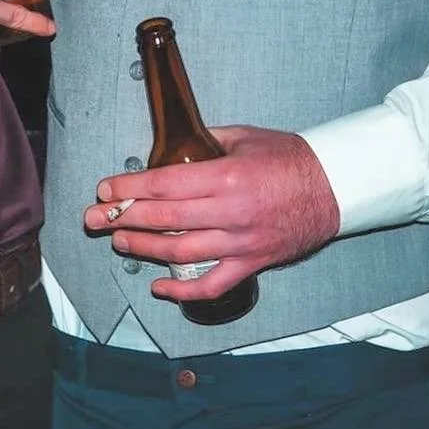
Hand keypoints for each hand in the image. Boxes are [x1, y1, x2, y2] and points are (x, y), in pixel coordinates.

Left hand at [83, 126, 340, 305]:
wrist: (336, 188)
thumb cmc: (289, 157)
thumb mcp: (244, 136)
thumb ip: (205, 142)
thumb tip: (171, 145)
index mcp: (225, 176)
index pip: (164, 184)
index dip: (130, 188)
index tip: (105, 189)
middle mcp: (229, 212)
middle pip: (164, 219)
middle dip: (123, 219)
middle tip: (93, 219)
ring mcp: (240, 242)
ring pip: (180, 253)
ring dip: (144, 250)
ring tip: (119, 243)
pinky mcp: (253, 264)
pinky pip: (212, 285)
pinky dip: (182, 292)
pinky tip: (159, 287)